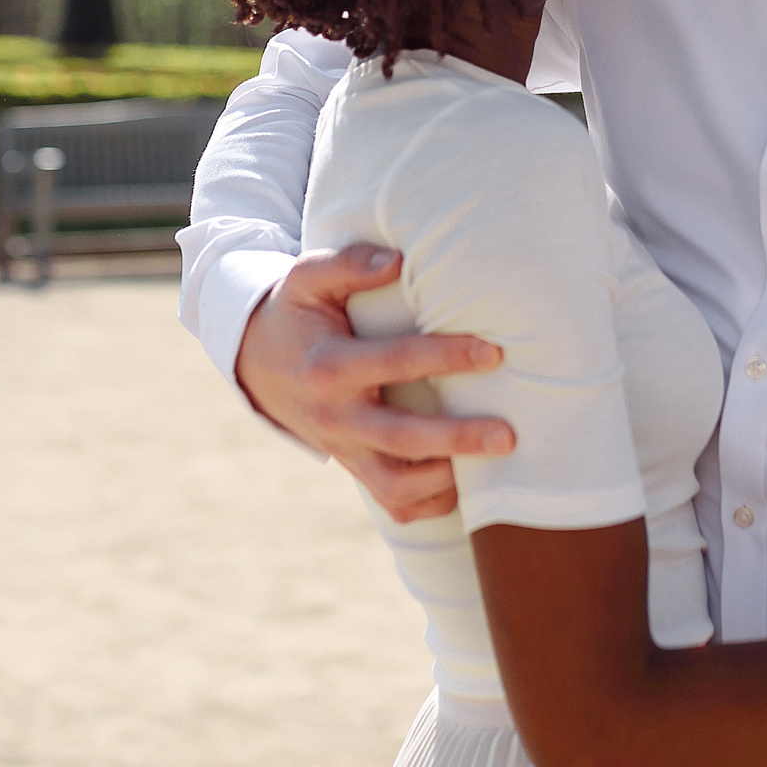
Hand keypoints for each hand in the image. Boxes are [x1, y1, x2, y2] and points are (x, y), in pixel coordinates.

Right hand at [234, 242, 514, 521]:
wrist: (257, 363)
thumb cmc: (297, 313)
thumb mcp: (308, 279)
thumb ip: (348, 265)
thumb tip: (397, 261)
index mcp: (329, 367)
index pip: (395, 363)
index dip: (447, 357)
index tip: (494, 352)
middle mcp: (336, 417)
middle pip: (402, 439)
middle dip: (458, 439)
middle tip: (509, 435)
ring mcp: (345, 451)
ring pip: (397, 488)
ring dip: (447, 480)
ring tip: (494, 463)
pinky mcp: (354, 469)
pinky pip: (395, 505)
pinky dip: (433, 503)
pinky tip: (469, 481)